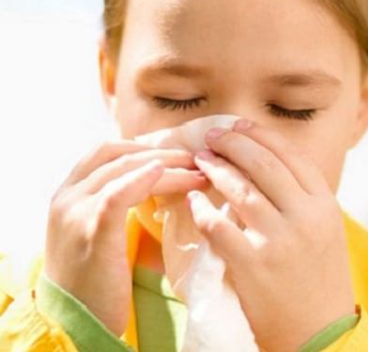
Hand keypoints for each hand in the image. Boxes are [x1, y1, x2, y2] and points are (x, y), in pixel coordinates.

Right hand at [44, 140, 209, 335]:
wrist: (75, 323)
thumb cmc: (94, 282)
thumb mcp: (97, 235)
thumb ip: (115, 206)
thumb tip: (158, 183)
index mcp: (67, 194)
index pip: (106, 151)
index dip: (143, 147)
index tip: (177, 154)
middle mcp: (67, 197)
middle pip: (118, 155)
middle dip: (162, 153)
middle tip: (196, 160)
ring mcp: (76, 212)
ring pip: (124, 169)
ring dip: (167, 166)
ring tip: (198, 172)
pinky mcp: (92, 231)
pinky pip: (118, 193)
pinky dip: (144, 178)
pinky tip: (167, 174)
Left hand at [189, 119, 354, 351]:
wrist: (320, 334)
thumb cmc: (320, 280)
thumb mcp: (325, 232)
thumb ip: (303, 199)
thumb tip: (266, 165)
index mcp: (325, 205)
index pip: (291, 156)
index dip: (261, 135)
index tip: (239, 125)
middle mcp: (306, 217)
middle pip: (265, 165)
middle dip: (234, 143)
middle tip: (212, 135)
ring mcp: (280, 240)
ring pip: (241, 190)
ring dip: (217, 169)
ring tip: (202, 160)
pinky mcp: (254, 265)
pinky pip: (219, 226)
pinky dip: (203, 209)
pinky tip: (193, 200)